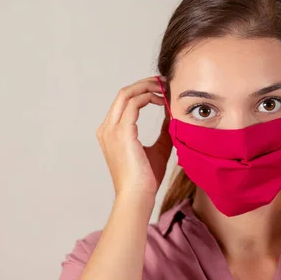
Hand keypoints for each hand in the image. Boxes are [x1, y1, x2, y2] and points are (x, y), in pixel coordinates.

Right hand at [96, 77, 172, 197]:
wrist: (137, 196)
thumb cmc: (146, 179)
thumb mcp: (159, 148)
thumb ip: (164, 130)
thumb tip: (173, 113)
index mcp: (111, 132)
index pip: (125, 102)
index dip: (143, 91)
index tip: (163, 90)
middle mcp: (107, 128)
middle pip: (124, 93)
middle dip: (146, 84)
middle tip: (165, 82)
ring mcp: (112, 130)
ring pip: (127, 94)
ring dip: (148, 87)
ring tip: (165, 88)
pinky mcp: (121, 132)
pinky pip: (134, 103)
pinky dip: (149, 97)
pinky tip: (164, 101)